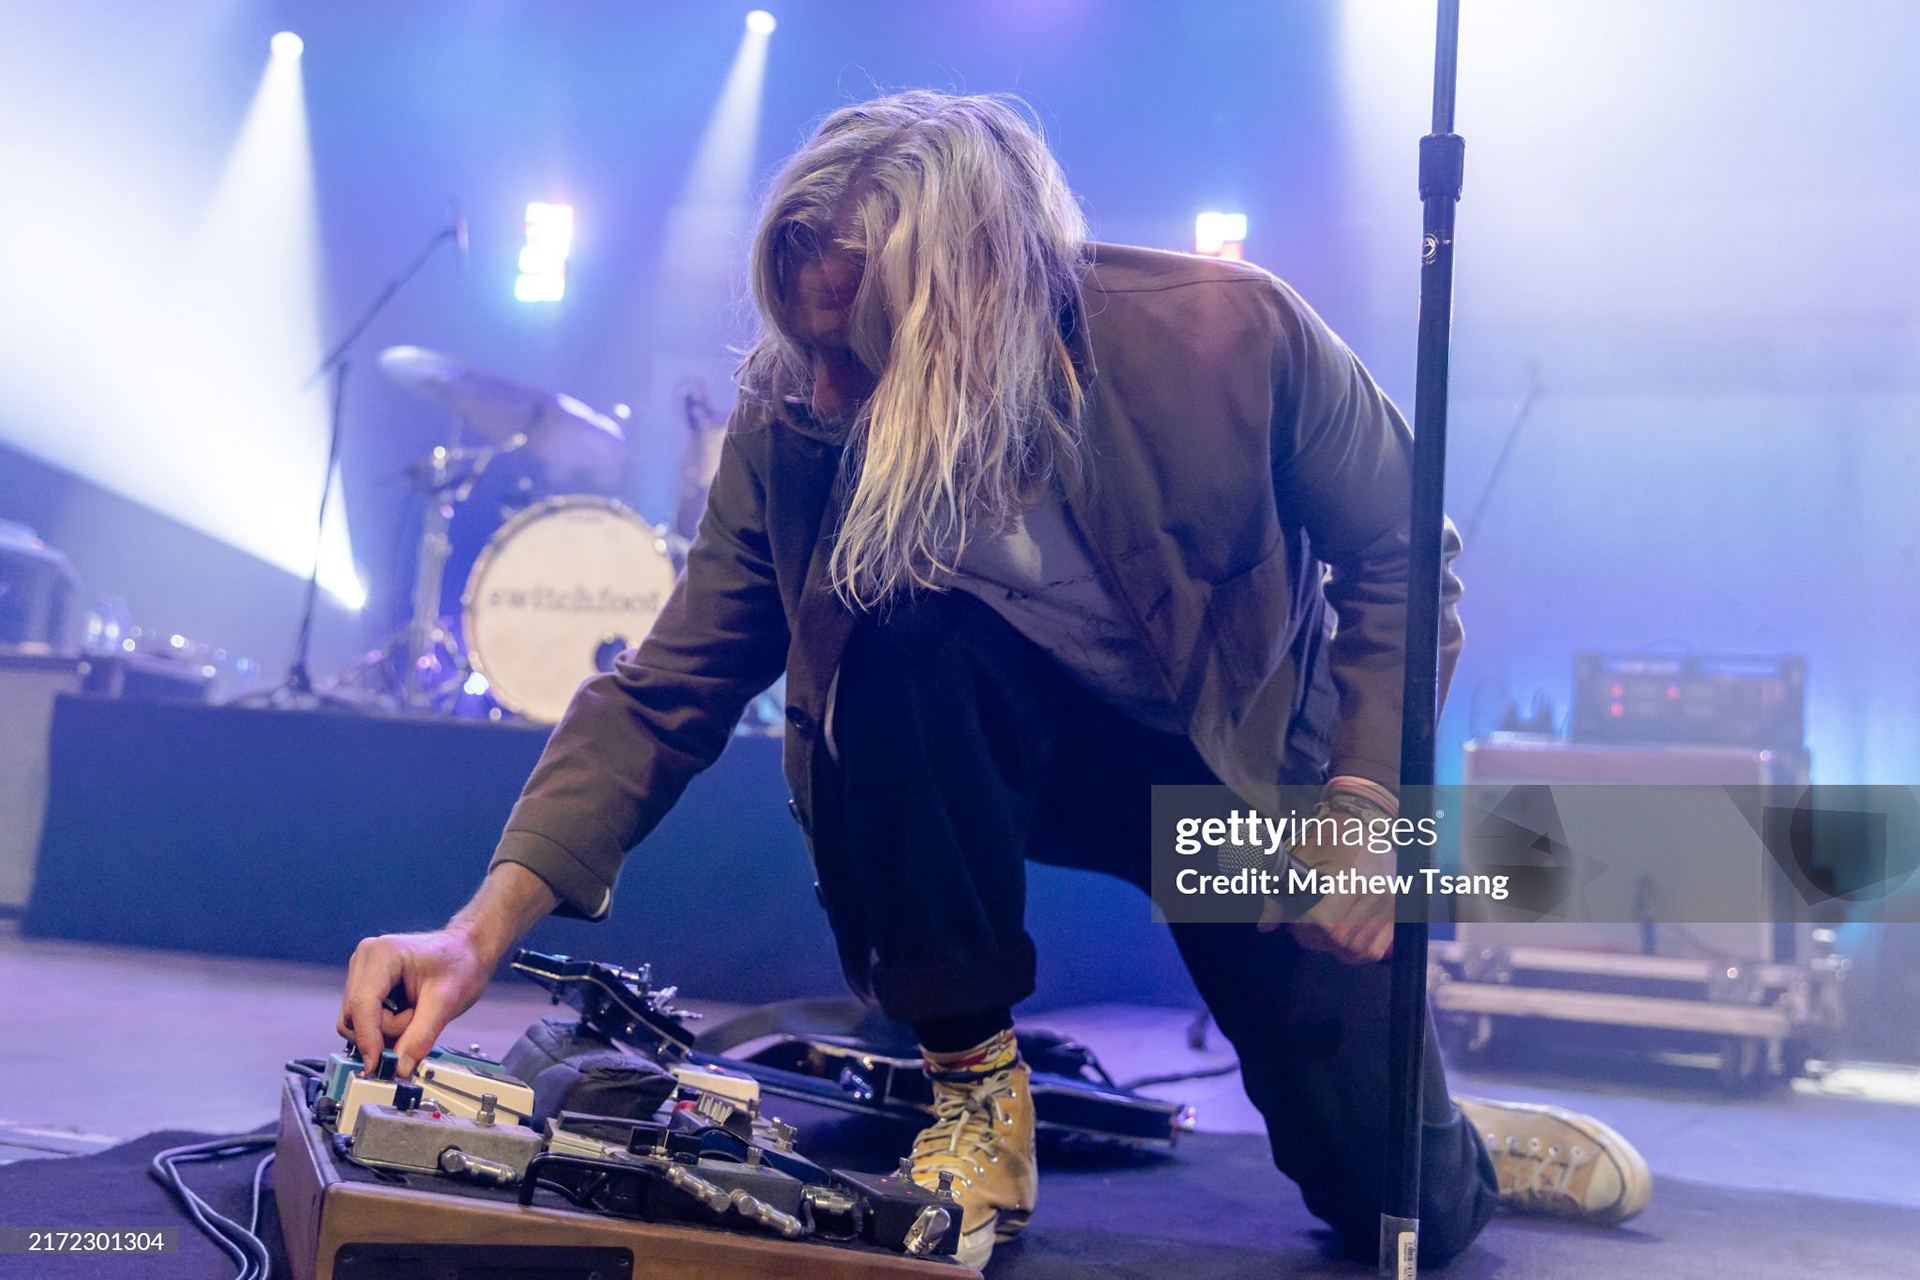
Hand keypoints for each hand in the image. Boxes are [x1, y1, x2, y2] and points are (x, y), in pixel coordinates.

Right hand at [337, 926, 491, 1078]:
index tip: (377, 1066)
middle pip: (355, 1016)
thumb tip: (399, 1068)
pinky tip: (408, 1015)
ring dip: (386, 1030)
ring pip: (356, 1021)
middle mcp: (365, 960)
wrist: (468, 951)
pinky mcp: (366, 984)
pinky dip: (384, 1026)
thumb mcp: (446, 1002)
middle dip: (385, 1032)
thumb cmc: (460, 964)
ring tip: (417, 1014)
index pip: (362, 1005)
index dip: (368, 1039)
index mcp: (382, 954)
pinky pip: (363, 1018)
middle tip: (418, 1021)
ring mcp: (362, 971)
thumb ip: (421, 1037)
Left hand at [1256, 782, 1398, 964]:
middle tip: (1305, 933)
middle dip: (1317, 941)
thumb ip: (1282, 895)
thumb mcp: (1304, 859)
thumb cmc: (1333, 839)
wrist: (1367, 826)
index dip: (1305, 929)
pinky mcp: (1398, 912)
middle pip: (1340, 940)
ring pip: (1358, 948)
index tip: (1296, 925)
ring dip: (1336, 949)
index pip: (1325, 923)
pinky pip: (1376, 948)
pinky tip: (1343, 943)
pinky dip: (1357, 952)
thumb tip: (1265, 927)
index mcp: (1352, 877)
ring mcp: (1390, 904)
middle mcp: (1375, 892)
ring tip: (1322, 936)